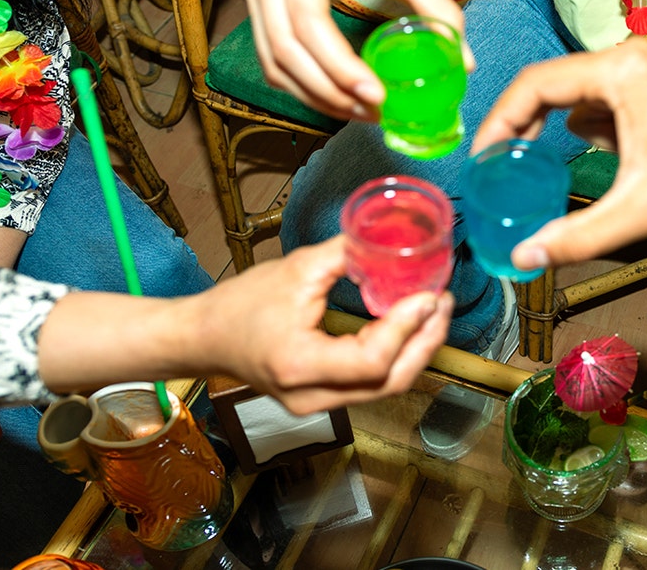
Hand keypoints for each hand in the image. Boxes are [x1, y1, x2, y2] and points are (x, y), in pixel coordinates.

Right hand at [40, 237, 453, 415]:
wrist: (201, 339)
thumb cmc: (238, 304)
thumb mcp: (293, 270)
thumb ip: (345, 255)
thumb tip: (390, 240)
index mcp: (300, 365)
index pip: (372, 360)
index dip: (408, 328)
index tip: (430, 294)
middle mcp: (312, 397)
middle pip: (390, 383)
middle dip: (426, 343)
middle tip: (444, 303)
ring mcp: (318, 406)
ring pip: (385, 389)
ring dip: (417, 351)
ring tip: (435, 313)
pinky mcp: (322, 400)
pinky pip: (372, 385)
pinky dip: (398, 358)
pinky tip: (410, 329)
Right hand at [244, 0, 467, 120]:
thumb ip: (437, 9)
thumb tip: (464, 63)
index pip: (309, 19)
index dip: (339, 65)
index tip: (376, 95)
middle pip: (287, 49)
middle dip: (332, 91)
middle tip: (373, 113)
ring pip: (276, 66)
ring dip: (320, 99)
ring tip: (362, 114)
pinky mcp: (258, 20)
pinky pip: (274, 70)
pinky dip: (307, 93)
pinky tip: (341, 103)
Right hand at [475, 39, 646, 269]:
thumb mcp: (640, 211)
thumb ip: (577, 237)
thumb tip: (524, 258)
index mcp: (620, 70)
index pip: (535, 84)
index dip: (500, 121)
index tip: (484, 158)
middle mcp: (627, 56)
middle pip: (551, 87)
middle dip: (525, 130)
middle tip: (501, 168)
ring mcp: (642, 67)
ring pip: (576, 97)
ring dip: (563, 132)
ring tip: (553, 171)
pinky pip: (602, 103)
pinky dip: (594, 132)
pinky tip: (612, 163)